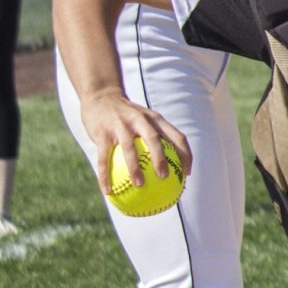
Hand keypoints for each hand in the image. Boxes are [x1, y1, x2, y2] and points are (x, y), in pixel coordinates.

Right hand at [78, 91, 193, 195]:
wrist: (100, 96)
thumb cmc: (127, 115)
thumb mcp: (145, 119)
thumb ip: (157, 139)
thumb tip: (170, 174)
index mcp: (154, 119)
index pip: (177, 136)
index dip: (185, 155)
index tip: (187, 174)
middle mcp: (139, 119)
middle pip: (154, 139)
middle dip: (161, 158)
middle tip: (165, 177)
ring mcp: (120, 124)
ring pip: (129, 148)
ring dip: (134, 168)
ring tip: (139, 185)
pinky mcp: (102, 132)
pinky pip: (103, 158)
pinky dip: (105, 175)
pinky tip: (107, 191)